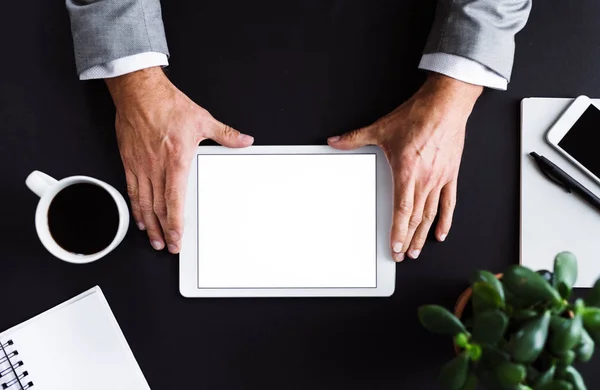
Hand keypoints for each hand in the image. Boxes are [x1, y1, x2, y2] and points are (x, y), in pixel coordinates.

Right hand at [106, 67, 253, 253]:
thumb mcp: (202, 120)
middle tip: (168, 246)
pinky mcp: (129, 161)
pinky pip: (131, 190)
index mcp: (176, 160)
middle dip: (164, 230)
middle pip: (158, 207)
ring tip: (154, 239)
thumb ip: (225, 135)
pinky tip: (140, 218)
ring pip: (143, 203)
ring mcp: (141, 166)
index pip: (175, 200)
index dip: (175, 223)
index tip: (177, 238)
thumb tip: (244, 140)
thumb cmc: (168, 105)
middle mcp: (156, 167)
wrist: (139, 92)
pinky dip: (135, 207)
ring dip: (149, 224)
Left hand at [328, 73, 481, 260]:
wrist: (446, 105)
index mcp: (406, 172)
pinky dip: (445, 219)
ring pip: (431, 214)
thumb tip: (335, 141)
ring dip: (423, 234)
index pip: (401, 210)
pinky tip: (441, 232)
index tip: (394, 247)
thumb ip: (355, 138)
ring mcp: (439, 179)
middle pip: (416, 217)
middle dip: (408, 239)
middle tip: (402, 255)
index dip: (398, 232)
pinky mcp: (451, 174)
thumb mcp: (381, 129)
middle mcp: (424, 179)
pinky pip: (449, 203)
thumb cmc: (418, 116)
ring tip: (416, 250)